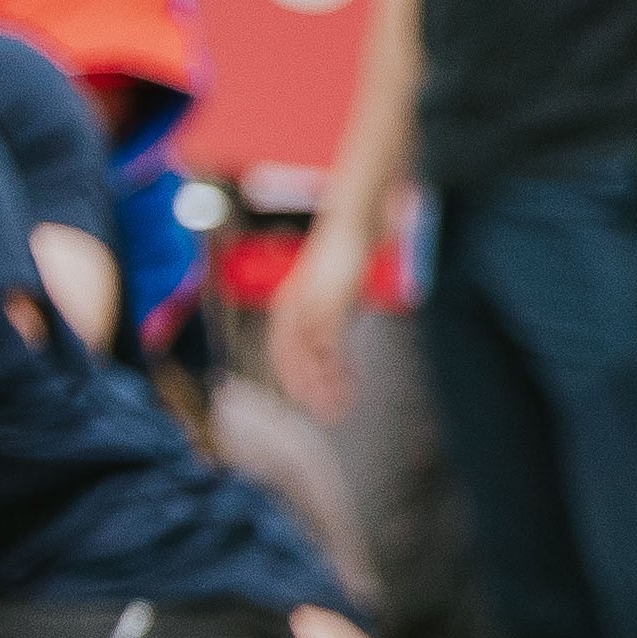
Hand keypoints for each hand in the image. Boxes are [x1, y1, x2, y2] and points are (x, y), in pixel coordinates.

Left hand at [268, 224, 366, 420]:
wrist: (354, 223)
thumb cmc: (344, 255)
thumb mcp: (333, 291)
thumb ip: (330, 316)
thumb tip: (333, 340)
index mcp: (289, 306)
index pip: (282, 350)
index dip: (291, 377)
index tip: (302, 400)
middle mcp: (293, 308)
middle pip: (291, 360)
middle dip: (306, 389)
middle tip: (320, 414)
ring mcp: (311, 306)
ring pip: (311, 357)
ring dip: (324, 386)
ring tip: (337, 408)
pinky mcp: (332, 303)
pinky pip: (330, 344)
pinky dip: (337, 369)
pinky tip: (347, 384)